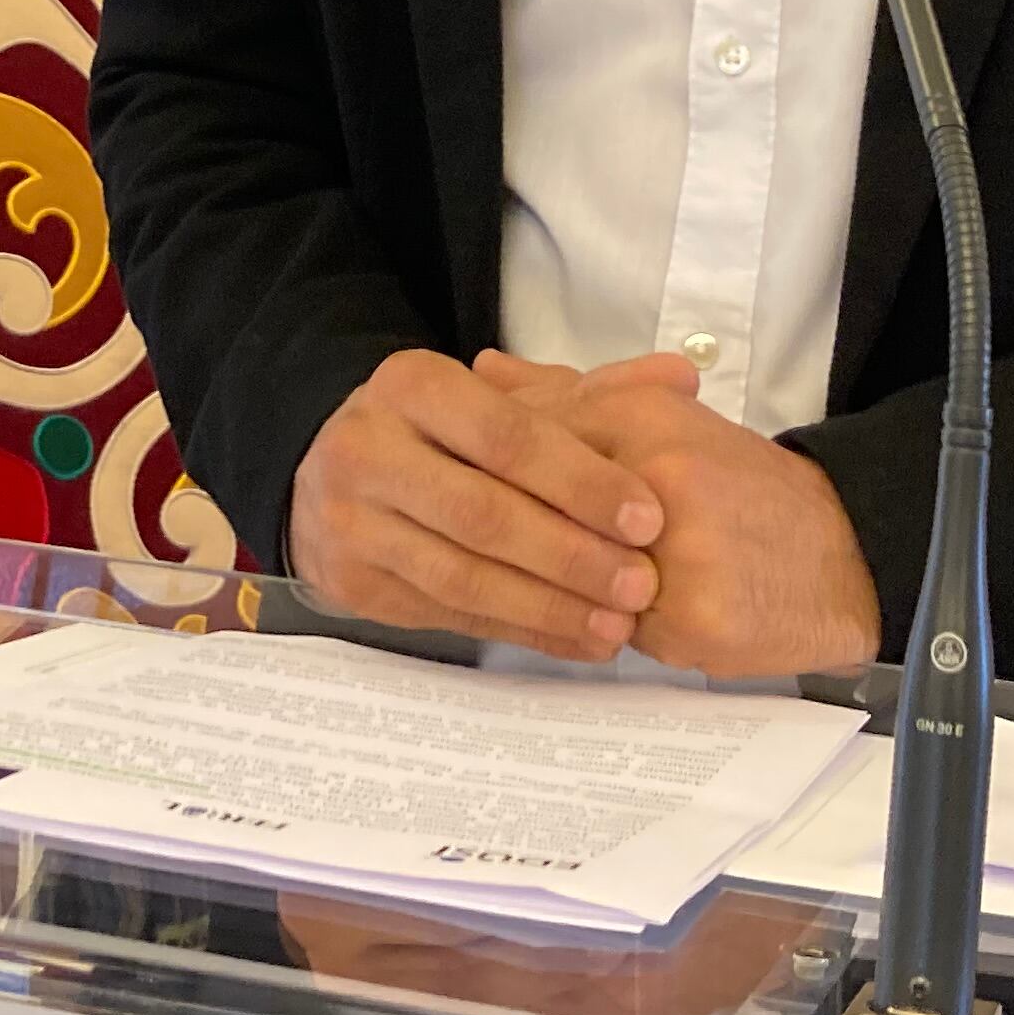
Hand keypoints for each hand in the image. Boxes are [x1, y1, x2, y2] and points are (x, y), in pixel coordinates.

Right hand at [288, 349, 666, 662]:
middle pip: (483, 513)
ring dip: (549, 606)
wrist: (332, 471)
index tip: (647, 517)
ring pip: (462, 574)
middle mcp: (367, 449)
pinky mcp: (351, 583)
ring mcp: (350, 521)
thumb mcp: (499, 395)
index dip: (580, 481)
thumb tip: (681, 376)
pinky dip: (520, 630)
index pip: (506, 435)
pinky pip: (448, 613)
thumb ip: (591, 392)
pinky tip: (575, 638)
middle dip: (571, 554)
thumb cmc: (441, 431)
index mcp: (412, 386)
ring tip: (617, 624)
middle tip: (641, 584)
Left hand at [475, 351, 881, 675]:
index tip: (477, 481)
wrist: (844, 554)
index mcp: (645, 420)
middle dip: (516, 532)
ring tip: (576, 579)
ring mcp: (670, 553)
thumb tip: (485, 369)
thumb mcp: (663, 421)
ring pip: (565, 577)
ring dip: (560, 583)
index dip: (491, 466)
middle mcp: (654, 479)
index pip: (527, 436)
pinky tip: (626, 613)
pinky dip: (605, 624)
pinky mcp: (686, 620)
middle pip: (535, 510)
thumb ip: (569, 394)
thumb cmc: (744, 488)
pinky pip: (609, 629)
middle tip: (508, 543)